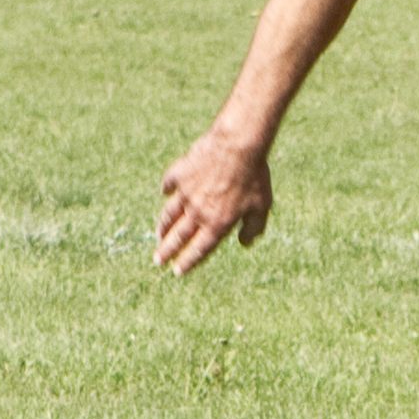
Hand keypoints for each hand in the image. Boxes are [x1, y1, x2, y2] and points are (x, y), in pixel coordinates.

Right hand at [156, 126, 273, 273]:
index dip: (188, 262)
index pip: (199, 249)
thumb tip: (244, 243)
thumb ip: (253, 228)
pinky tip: (164, 192)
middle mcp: (198, 212)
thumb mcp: (262, 208)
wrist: (238, 147)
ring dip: (162, 227)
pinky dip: (166, 189)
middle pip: (178, 236)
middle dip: (166, 251)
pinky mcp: (180, 174)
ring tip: (158, 235)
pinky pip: (170, 184)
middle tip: (157, 261)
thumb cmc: (254, 178)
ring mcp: (186, 193)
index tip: (177, 272)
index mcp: (217, 224)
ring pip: (169, 214)